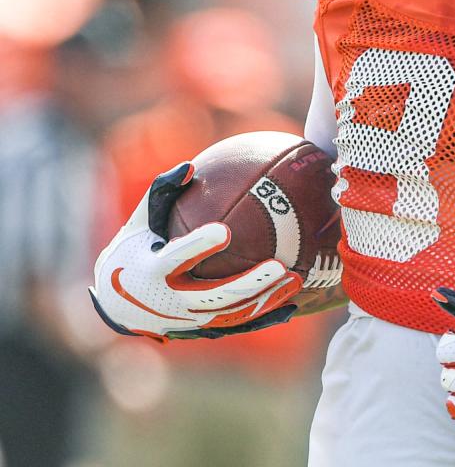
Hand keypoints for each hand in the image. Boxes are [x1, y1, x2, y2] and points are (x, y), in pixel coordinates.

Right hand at [89, 163, 302, 341]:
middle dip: (248, 283)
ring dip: (265, 299)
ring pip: (232, 313)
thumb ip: (162, 191)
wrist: (118, 302)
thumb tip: (189, 166)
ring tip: (296, 279)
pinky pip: (237, 324)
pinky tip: (292, 306)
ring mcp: (188, 319)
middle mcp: (171, 300)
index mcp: (153, 270)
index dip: (199, 246)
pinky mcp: (201, 329)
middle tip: (278, 266)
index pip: (178, 258)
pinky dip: (264, 317)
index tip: (225, 231)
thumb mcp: (140, 220)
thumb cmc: (135, 248)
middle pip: (214, 296)